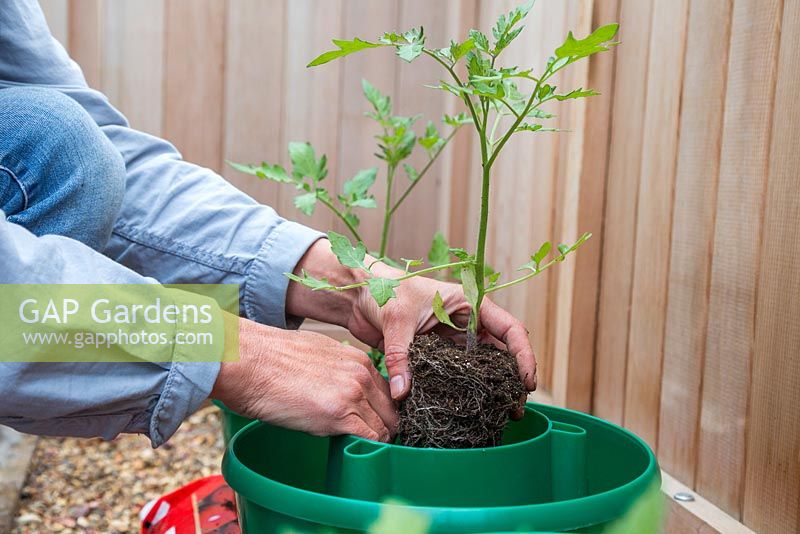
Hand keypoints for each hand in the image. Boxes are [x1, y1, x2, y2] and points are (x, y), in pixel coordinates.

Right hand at [211, 317, 396, 441]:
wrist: (250, 363)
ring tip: (368, 452)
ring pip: (384, 426)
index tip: (379, 421)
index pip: (387, 390)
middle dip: (388, 426)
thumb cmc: (271, 360)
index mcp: (357, 360)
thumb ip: (338, 369)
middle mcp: (361, 375)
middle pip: (392, 409)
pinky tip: (360, 454)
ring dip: (379, 441)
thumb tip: (339, 386)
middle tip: (377, 441)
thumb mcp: (317, 353)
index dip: (384, 409)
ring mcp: (353, 394)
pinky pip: (370, 438)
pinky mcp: (340, 415)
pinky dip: (369, 449)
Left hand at [287, 239, 536, 405]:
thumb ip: (401, 356)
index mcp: (469, 304)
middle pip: (501, 353)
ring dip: (490, 389)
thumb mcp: (396, 321)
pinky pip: (455, 375)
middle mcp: (466, 323)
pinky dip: (463, 391)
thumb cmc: (384, 291)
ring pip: (481, 367)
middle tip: (515, 410)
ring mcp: (452, 341)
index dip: (524, 355)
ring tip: (498, 416)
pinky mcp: (436, 355)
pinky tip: (468, 410)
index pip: (509, 329)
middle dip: (511, 380)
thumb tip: (403, 392)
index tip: (527, 383)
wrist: (359, 294)